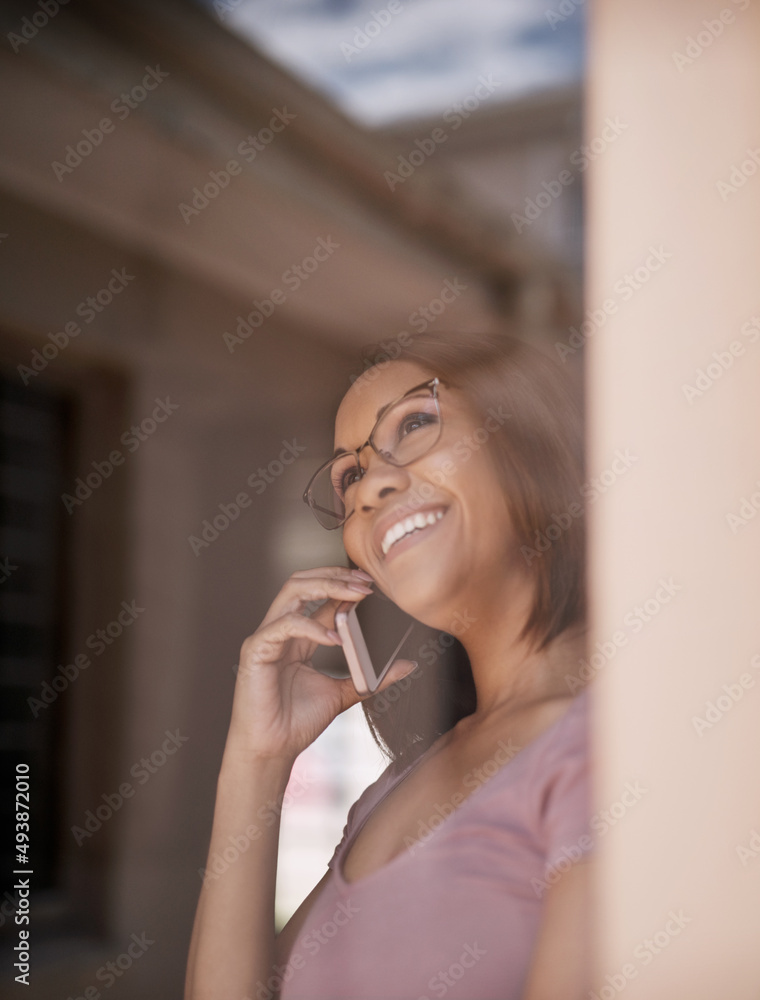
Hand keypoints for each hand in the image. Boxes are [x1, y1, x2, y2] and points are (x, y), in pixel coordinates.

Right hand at [224, 566, 416, 763]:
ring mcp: (266, 638)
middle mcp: (280, 631)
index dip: (344, 584)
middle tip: (365, 582)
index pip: (318, 595)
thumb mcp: (344, 693)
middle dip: (334, 576)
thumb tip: (407, 665)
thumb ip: (371, 677)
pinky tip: (335, 639)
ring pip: (291, 592)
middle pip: (302, 582)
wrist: (273, 751)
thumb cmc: (298, 722)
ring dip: (325, 586)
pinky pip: (284, 626)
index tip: (372, 584)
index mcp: (298, 637)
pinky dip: (311, 627)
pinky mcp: (255, 651)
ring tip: (354, 595)